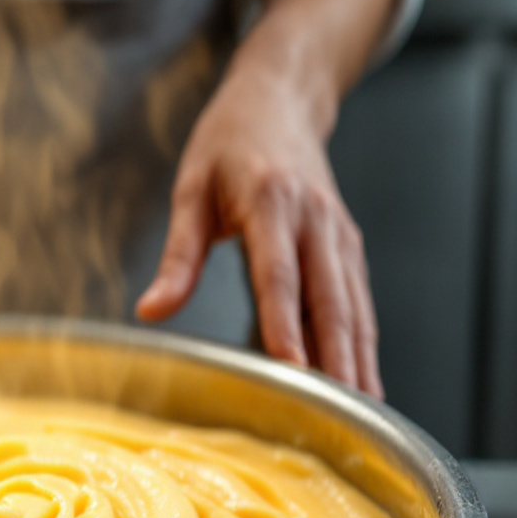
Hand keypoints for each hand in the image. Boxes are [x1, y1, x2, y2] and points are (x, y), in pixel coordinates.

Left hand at [135, 60, 382, 397]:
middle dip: (336, 360)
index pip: (281, 275)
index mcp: (273, 203)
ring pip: (355, 308)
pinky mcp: (348, 247)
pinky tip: (363, 383)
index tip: (291, 368)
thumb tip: (152, 310)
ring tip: (360, 416)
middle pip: (331, 301)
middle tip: (336, 415)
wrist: (280, 101)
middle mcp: (317, 221)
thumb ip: (177, 256)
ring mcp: (339, 235)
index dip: (286, 324)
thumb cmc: (229, 142)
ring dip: (359, 361)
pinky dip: (364, 344)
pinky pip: (359, 302)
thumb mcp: (189, 190)